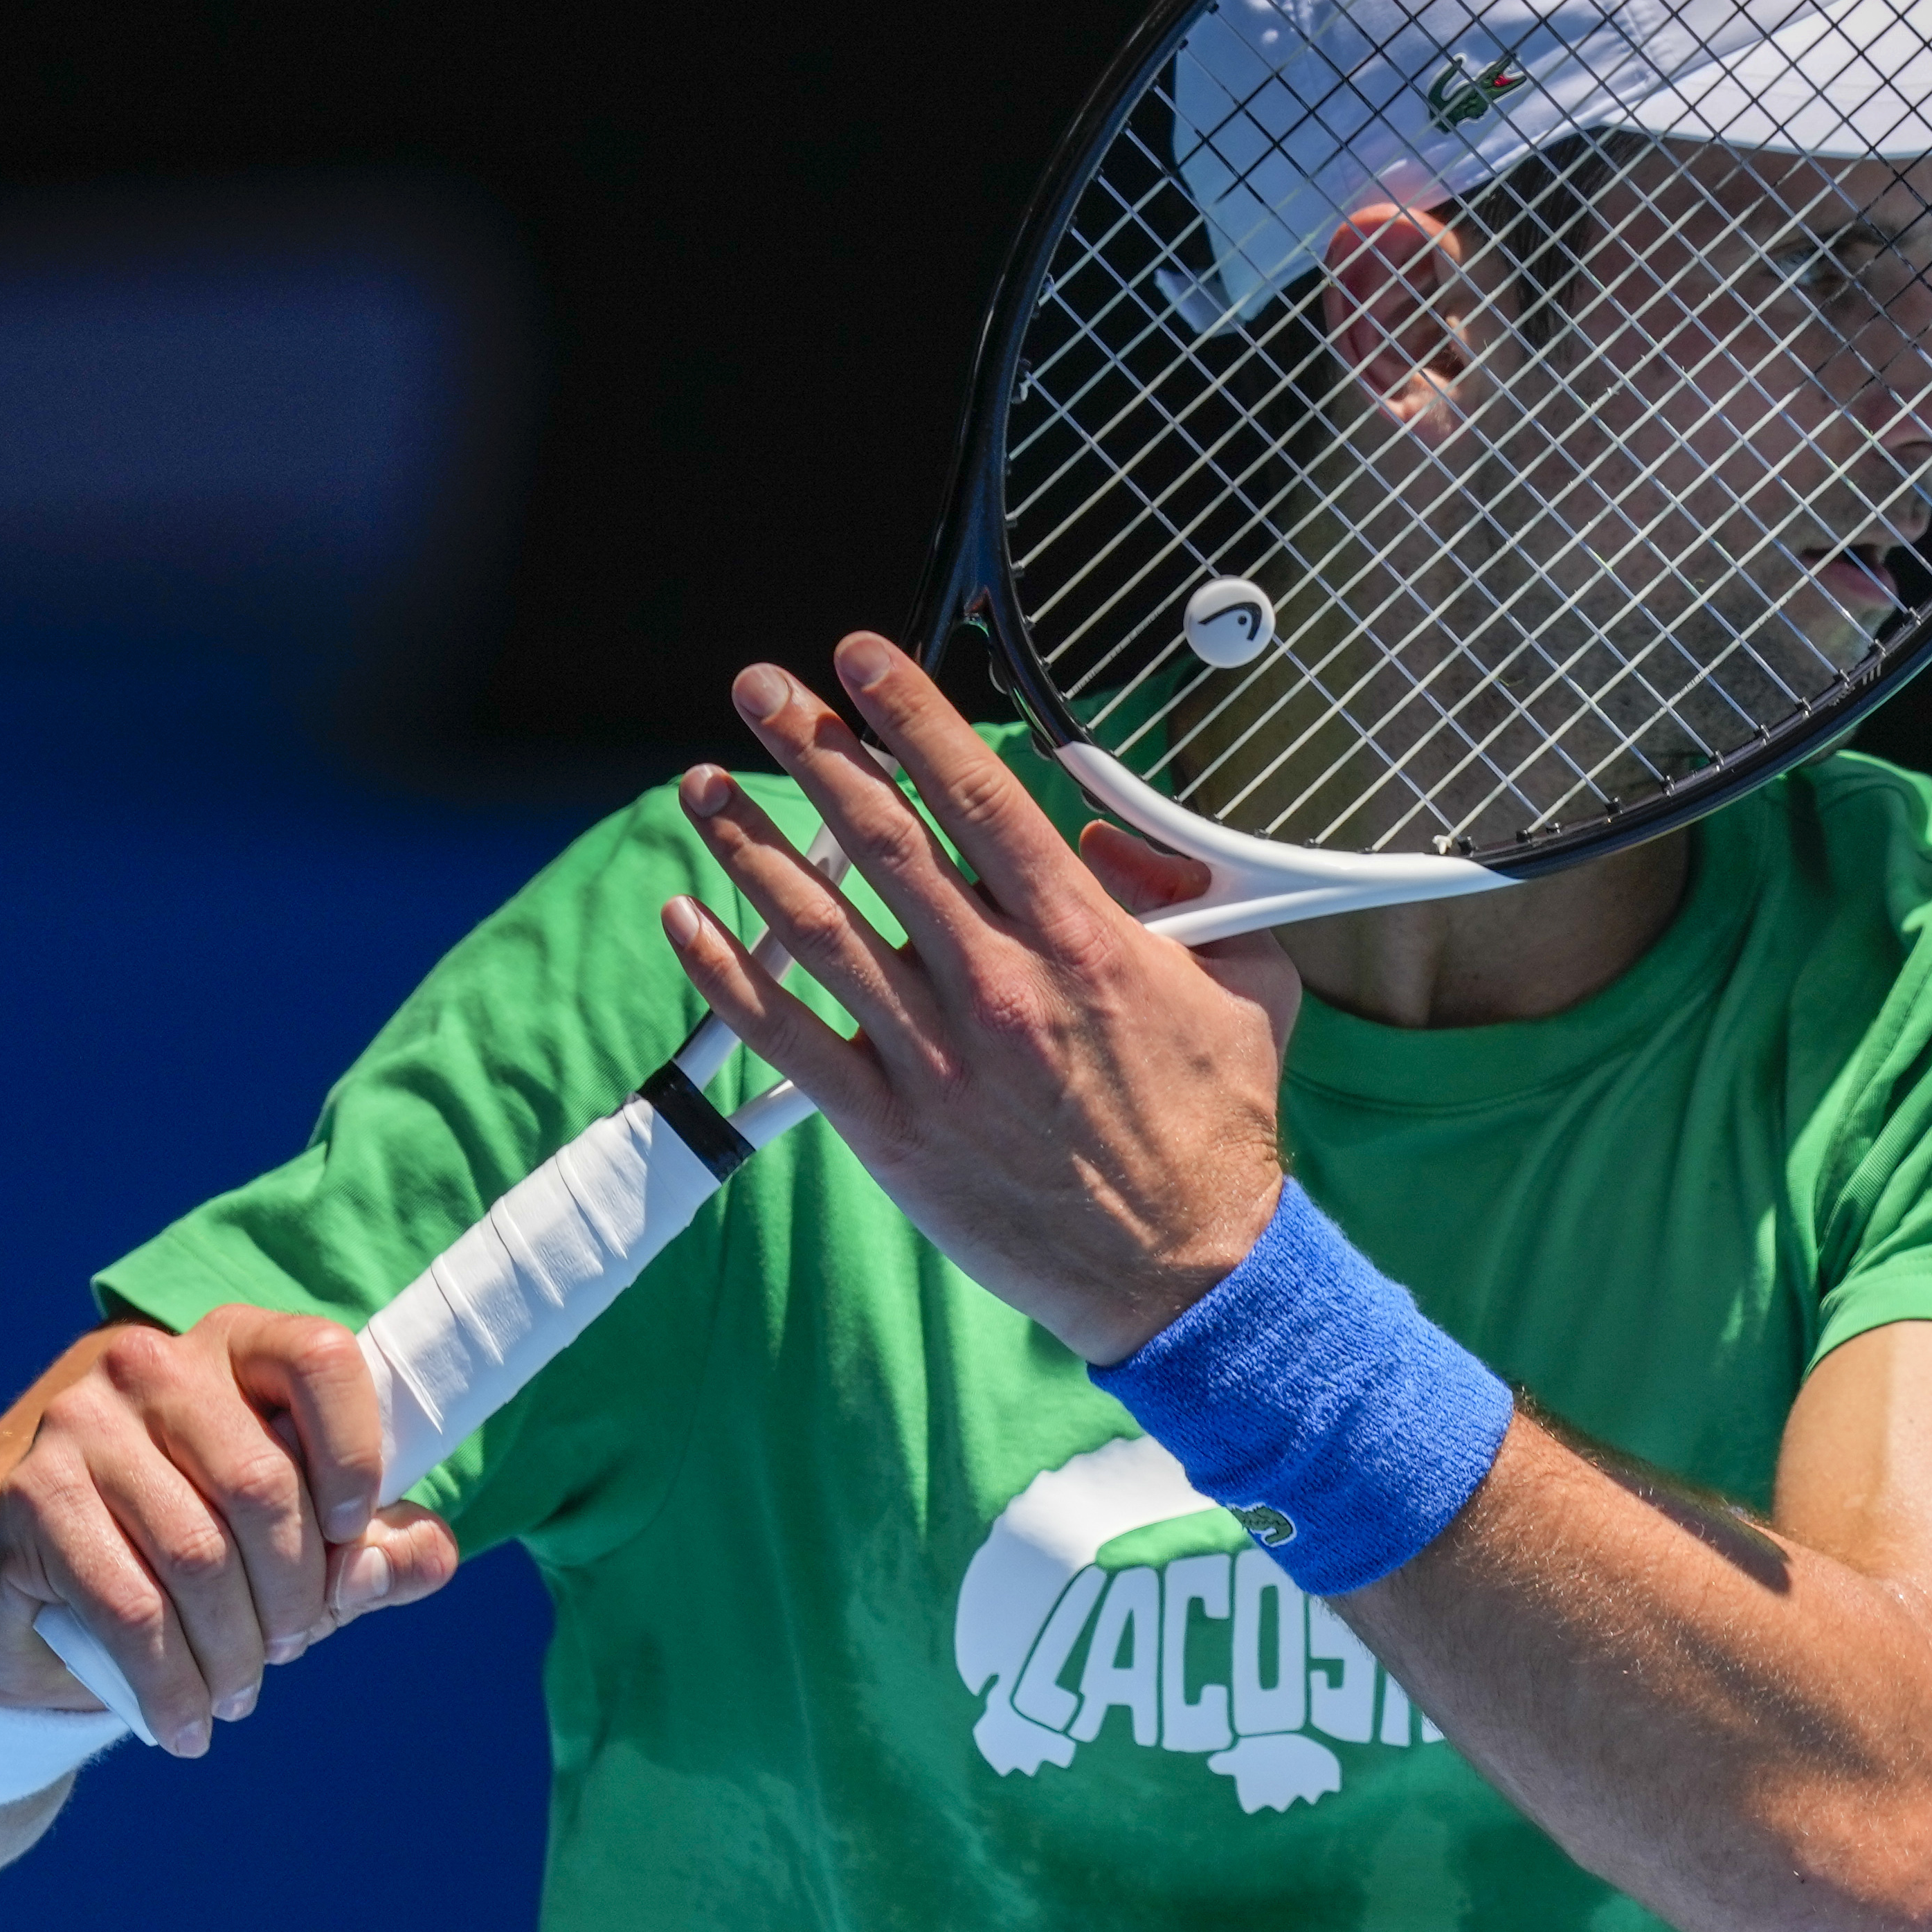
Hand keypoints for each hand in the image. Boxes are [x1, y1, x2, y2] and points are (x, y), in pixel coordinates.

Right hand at [0, 1307, 459, 1754]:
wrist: (50, 1604)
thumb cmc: (207, 1554)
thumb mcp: (307, 1550)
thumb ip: (381, 1550)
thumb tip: (430, 1560)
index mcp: (241, 1345)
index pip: (321, 1359)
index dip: (355, 1457)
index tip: (353, 1540)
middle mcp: (157, 1364)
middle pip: (262, 1483)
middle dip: (294, 1591)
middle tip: (294, 1646)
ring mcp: (83, 1421)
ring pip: (196, 1554)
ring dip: (235, 1650)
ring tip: (243, 1693)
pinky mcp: (32, 1495)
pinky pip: (127, 1605)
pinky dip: (171, 1681)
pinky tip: (187, 1723)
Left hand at [660, 632, 1301, 1363]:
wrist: (1182, 1271)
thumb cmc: (1214, 1127)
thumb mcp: (1245, 984)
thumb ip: (1182, 894)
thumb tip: (1108, 832)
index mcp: (1080, 940)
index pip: (978, 796)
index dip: (910, 715)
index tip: (857, 660)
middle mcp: (997, 986)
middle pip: (881, 839)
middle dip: (810, 748)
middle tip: (759, 689)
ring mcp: (935, 1059)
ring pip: (818, 924)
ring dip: (750, 844)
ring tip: (702, 785)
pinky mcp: (892, 1131)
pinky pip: (787, 1038)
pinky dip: (728, 973)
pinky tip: (686, 920)